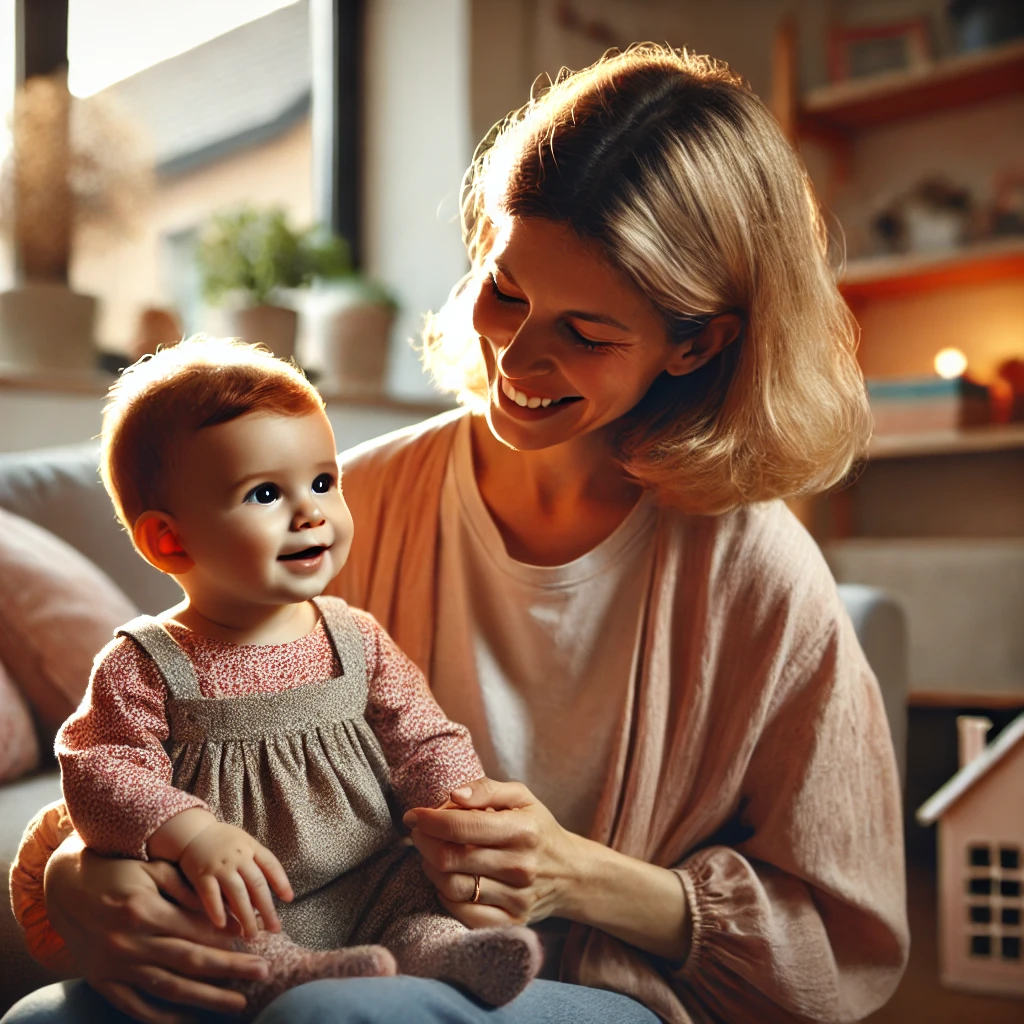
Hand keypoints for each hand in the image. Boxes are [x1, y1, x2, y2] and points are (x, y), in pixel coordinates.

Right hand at [45, 834, 269, 1023]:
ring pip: (168, 988)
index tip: (256, 940)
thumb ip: (185, 888)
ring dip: (206, 999)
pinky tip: (189, 1020)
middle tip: (263, 972)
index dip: (228, 937)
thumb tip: (220, 909)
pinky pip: (135, 1006)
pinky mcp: (103, 982)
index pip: (196, 930)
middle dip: (230, 969)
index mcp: (144, 911)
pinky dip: (162, 1017)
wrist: (66, 889)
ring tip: (238, 1003)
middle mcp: (130, 943)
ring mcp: (116, 966)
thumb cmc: (117, 873)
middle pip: (189, 961)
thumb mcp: (151, 870)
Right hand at [178, 821, 292, 938]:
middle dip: (267, 909)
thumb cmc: (223, 842)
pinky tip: (223, 925)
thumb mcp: (245, 843)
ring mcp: (220, 866)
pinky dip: (217, 910)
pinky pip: (210, 895)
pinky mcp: (201, 875)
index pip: (271, 865)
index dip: (282, 882)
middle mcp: (238, 857)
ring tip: (252, 935)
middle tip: (275, 929)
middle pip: (257, 885)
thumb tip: (268, 896)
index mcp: (251, 847)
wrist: (192, 832)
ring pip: (237, 894)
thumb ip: (256, 864)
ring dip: (246, 916)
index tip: (289, 899)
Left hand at [402, 777, 581, 927]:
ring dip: (430, 867)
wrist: (571, 874)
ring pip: (451, 886)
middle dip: (423, 842)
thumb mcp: (522, 798)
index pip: (462, 827)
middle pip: (450, 858)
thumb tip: (454, 795)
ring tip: (431, 853)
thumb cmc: (538, 829)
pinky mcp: (510, 922)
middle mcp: (520, 867)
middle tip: (418, 832)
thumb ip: (487, 790)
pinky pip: (462, 913)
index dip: (429, 820)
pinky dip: (445, 894)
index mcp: (523, 831)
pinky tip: (447, 879)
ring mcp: (516, 899)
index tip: (414, 815)